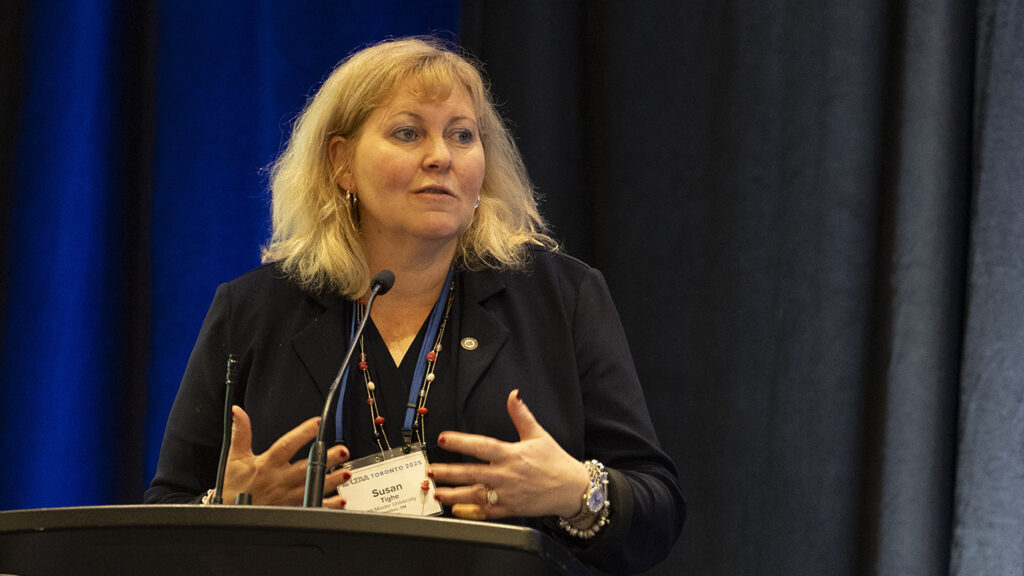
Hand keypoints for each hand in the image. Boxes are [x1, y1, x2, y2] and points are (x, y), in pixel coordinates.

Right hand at [221, 405, 350, 506]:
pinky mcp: (289, 510)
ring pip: (312, 488)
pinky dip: (326, 505)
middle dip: (325, 460)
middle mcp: (278, 480)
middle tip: (342, 451)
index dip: (302, 434)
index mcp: (266, 464)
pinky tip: (340, 500)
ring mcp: (285, 497)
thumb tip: (237, 411)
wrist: (226, 514)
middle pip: (305, 468)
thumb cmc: (232, 486)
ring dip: (330, 481)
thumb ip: (240, 432)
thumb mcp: (234, 457)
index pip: (286, 446)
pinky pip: (310, 508)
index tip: (318, 423)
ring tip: (346, 472)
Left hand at [429, 390, 589, 518]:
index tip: (444, 439)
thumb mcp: (538, 435)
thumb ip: (521, 415)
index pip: (482, 446)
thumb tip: (513, 395)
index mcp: (512, 454)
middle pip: (472, 473)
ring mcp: (508, 494)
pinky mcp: (511, 509)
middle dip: (449, 472)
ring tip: (437, 492)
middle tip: (431, 470)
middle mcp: (508, 475)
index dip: (461, 442)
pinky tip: (457, 510)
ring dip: (455, 495)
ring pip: (476, 495)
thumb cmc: (555, 462)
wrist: (573, 489)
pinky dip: (471, 512)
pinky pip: (488, 512)